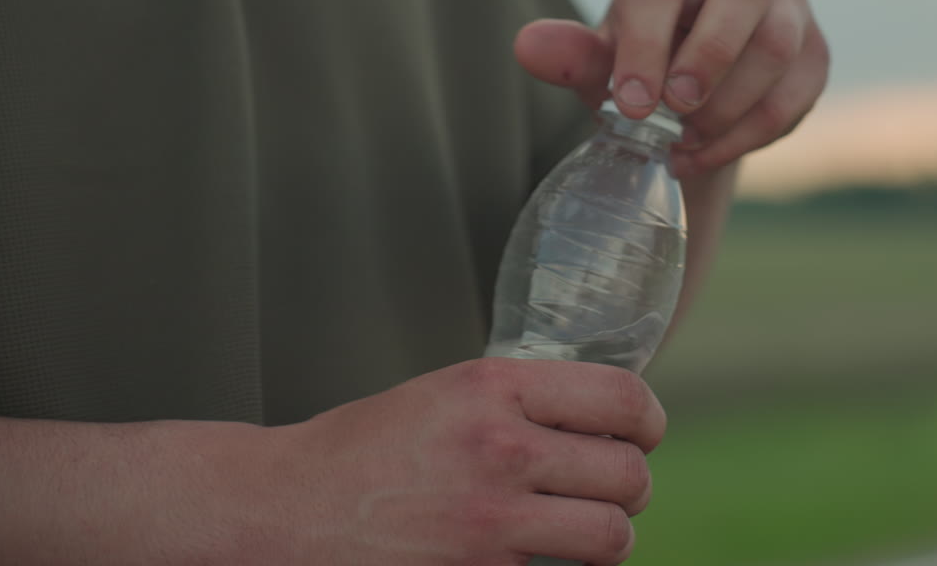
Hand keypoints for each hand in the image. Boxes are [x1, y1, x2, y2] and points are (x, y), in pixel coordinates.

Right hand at [249, 358, 663, 564]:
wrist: (289, 508)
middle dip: (630, 484)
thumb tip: (595, 417)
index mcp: (494, 387)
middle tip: (610, 486)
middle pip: (629, 474)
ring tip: (585, 527)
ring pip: (611, 535)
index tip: (641, 432)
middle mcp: (501, 449)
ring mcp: (493, 521)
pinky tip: (540, 555)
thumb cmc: (364, 447)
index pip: (621, 398)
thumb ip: (520, 401)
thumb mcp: (445, 393)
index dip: (647, 420)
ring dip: (608, 534)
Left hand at [516, 0, 829, 177]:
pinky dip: (750, 134)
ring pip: (778, 45)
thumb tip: (527, 46)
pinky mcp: (814, 53)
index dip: (646, 42)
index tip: (629, 104)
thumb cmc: (640, 67)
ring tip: (684, 144)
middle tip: (674, 113)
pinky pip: (796, 93)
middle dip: (708, 58)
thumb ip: (570, 56)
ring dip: (729, 106)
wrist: (689, 99)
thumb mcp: (602, 65)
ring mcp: (787, 5)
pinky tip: (705, 155)